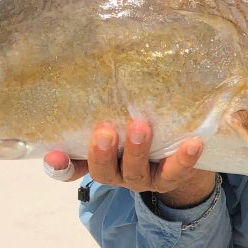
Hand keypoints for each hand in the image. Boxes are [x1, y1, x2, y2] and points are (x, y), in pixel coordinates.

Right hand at [43, 119, 213, 206]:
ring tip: (141, 127)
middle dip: (102, 153)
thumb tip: (95, 68)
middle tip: (105, 132)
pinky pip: (176, 172)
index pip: (70, 168)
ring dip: (137, 151)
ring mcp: (144, 179)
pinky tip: (193, 143)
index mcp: (99, 160)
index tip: (54, 154)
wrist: (180, 155)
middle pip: (103, 171)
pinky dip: (184, 158)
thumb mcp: (119, 121)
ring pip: (135, 173)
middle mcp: (118, 173)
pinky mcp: (170, 178)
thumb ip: (105, 106)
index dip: (60, 165)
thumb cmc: (141, 130)